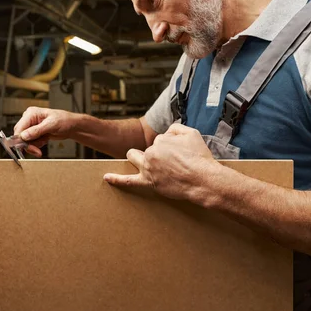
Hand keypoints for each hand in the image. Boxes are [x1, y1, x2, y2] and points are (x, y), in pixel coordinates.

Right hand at [14, 107, 77, 156]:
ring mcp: (31, 127)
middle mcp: (29, 119)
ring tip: (45, 141)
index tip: (25, 147)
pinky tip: (45, 140)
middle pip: (20, 136)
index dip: (20, 139)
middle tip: (37, 151)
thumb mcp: (51, 125)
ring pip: (25, 141)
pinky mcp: (35, 133)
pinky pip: (31, 143)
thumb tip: (24, 136)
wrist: (72, 126)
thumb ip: (37, 130)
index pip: (19, 128)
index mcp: (31, 113)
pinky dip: (37, 145)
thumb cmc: (65, 120)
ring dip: (34, 145)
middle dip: (29, 144)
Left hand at [104, 124, 218, 200]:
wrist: (203, 179)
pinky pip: (128, 181)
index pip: (160, 140)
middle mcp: (151, 152)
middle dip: (156, 152)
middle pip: (147, 149)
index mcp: (161, 140)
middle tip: (171, 161)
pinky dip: (116, 179)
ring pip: (135, 158)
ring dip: (138, 158)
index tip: (180, 154)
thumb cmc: (199, 158)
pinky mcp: (148, 182)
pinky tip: (106, 177)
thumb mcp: (192, 133)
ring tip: (149, 164)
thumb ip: (176, 128)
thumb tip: (167, 132)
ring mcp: (148, 168)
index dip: (170, 146)